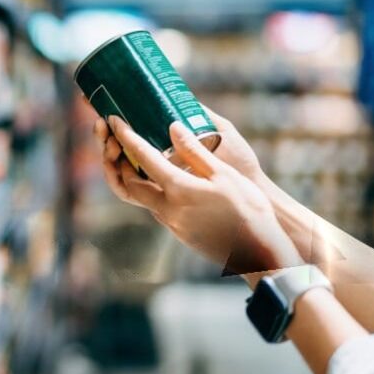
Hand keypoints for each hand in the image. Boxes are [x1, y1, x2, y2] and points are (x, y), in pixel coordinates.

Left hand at [94, 116, 301, 274]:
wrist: (258, 253)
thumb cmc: (248, 210)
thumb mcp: (223, 174)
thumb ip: (195, 151)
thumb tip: (173, 127)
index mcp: (178, 189)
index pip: (142, 157)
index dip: (127, 136)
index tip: (114, 120)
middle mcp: (167, 209)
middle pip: (131, 182)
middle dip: (122, 162)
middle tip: (124, 144)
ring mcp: (172, 224)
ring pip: (143, 198)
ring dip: (138, 178)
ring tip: (143, 159)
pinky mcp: (180, 233)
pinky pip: (158, 208)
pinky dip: (154, 192)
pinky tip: (168, 182)